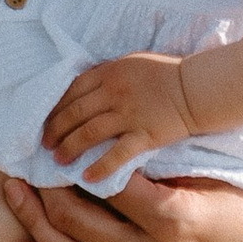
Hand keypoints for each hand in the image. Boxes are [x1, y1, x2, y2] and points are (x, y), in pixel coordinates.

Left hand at [43, 48, 195, 184]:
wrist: (196, 87)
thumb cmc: (165, 73)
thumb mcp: (130, 63)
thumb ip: (106, 75)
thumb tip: (82, 88)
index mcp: (109, 72)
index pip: (71, 91)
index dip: (55, 109)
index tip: (46, 122)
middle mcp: (114, 92)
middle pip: (74, 113)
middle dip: (56, 131)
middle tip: (45, 146)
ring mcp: (129, 114)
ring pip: (89, 133)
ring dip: (70, 148)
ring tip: (59, 161)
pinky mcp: (145, 135)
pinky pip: (118, 153)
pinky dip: (101, 166)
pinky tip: (87, 178)